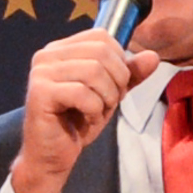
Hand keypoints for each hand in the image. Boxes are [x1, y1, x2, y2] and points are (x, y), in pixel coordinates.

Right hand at [9, 28, 159, 192]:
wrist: (53, 155)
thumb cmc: (78, 122)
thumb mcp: (110, 94)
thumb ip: (130, 74)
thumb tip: (153, 56)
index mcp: (61, 49)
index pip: (102, 37)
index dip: (119, 62)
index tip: (114, 86)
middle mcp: (47, 55)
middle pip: (101, 52)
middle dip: (116, 82)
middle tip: (107, 103)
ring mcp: (41, 72)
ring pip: (94, 72)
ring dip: (106, 98)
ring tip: (96, 112)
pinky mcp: (40, 92)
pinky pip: (83, 93)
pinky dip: (94, 110)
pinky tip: (85, 119)